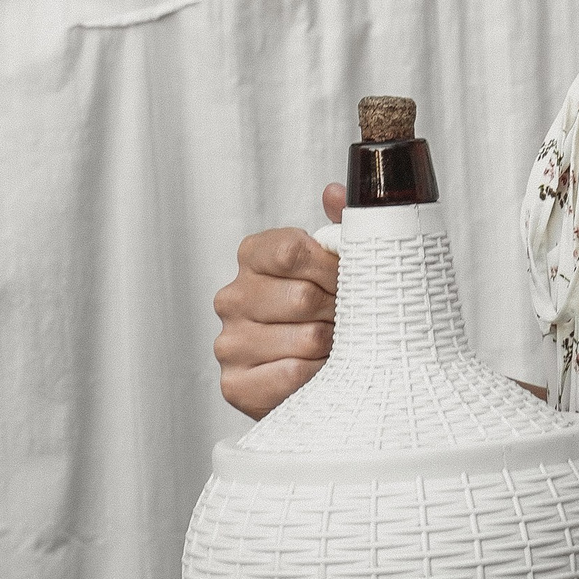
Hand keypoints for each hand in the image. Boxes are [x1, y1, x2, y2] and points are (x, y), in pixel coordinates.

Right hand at [211, 182, 344, 419]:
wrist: (317, 375)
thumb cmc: (328, 311)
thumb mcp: (337, 265)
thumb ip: (340, 227)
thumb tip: (335, 193)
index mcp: (253, 256)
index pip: (290, 251)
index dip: (332, 268)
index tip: (348, 280)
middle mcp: (231, 296)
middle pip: (303, 297)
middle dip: (340, 310)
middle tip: (349, 319)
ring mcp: (229, 342)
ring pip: (306, 339)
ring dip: (335, 345)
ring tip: (338, 346)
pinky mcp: (234, 385)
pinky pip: (292, 375)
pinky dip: (319, 375)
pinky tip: (322, 371)